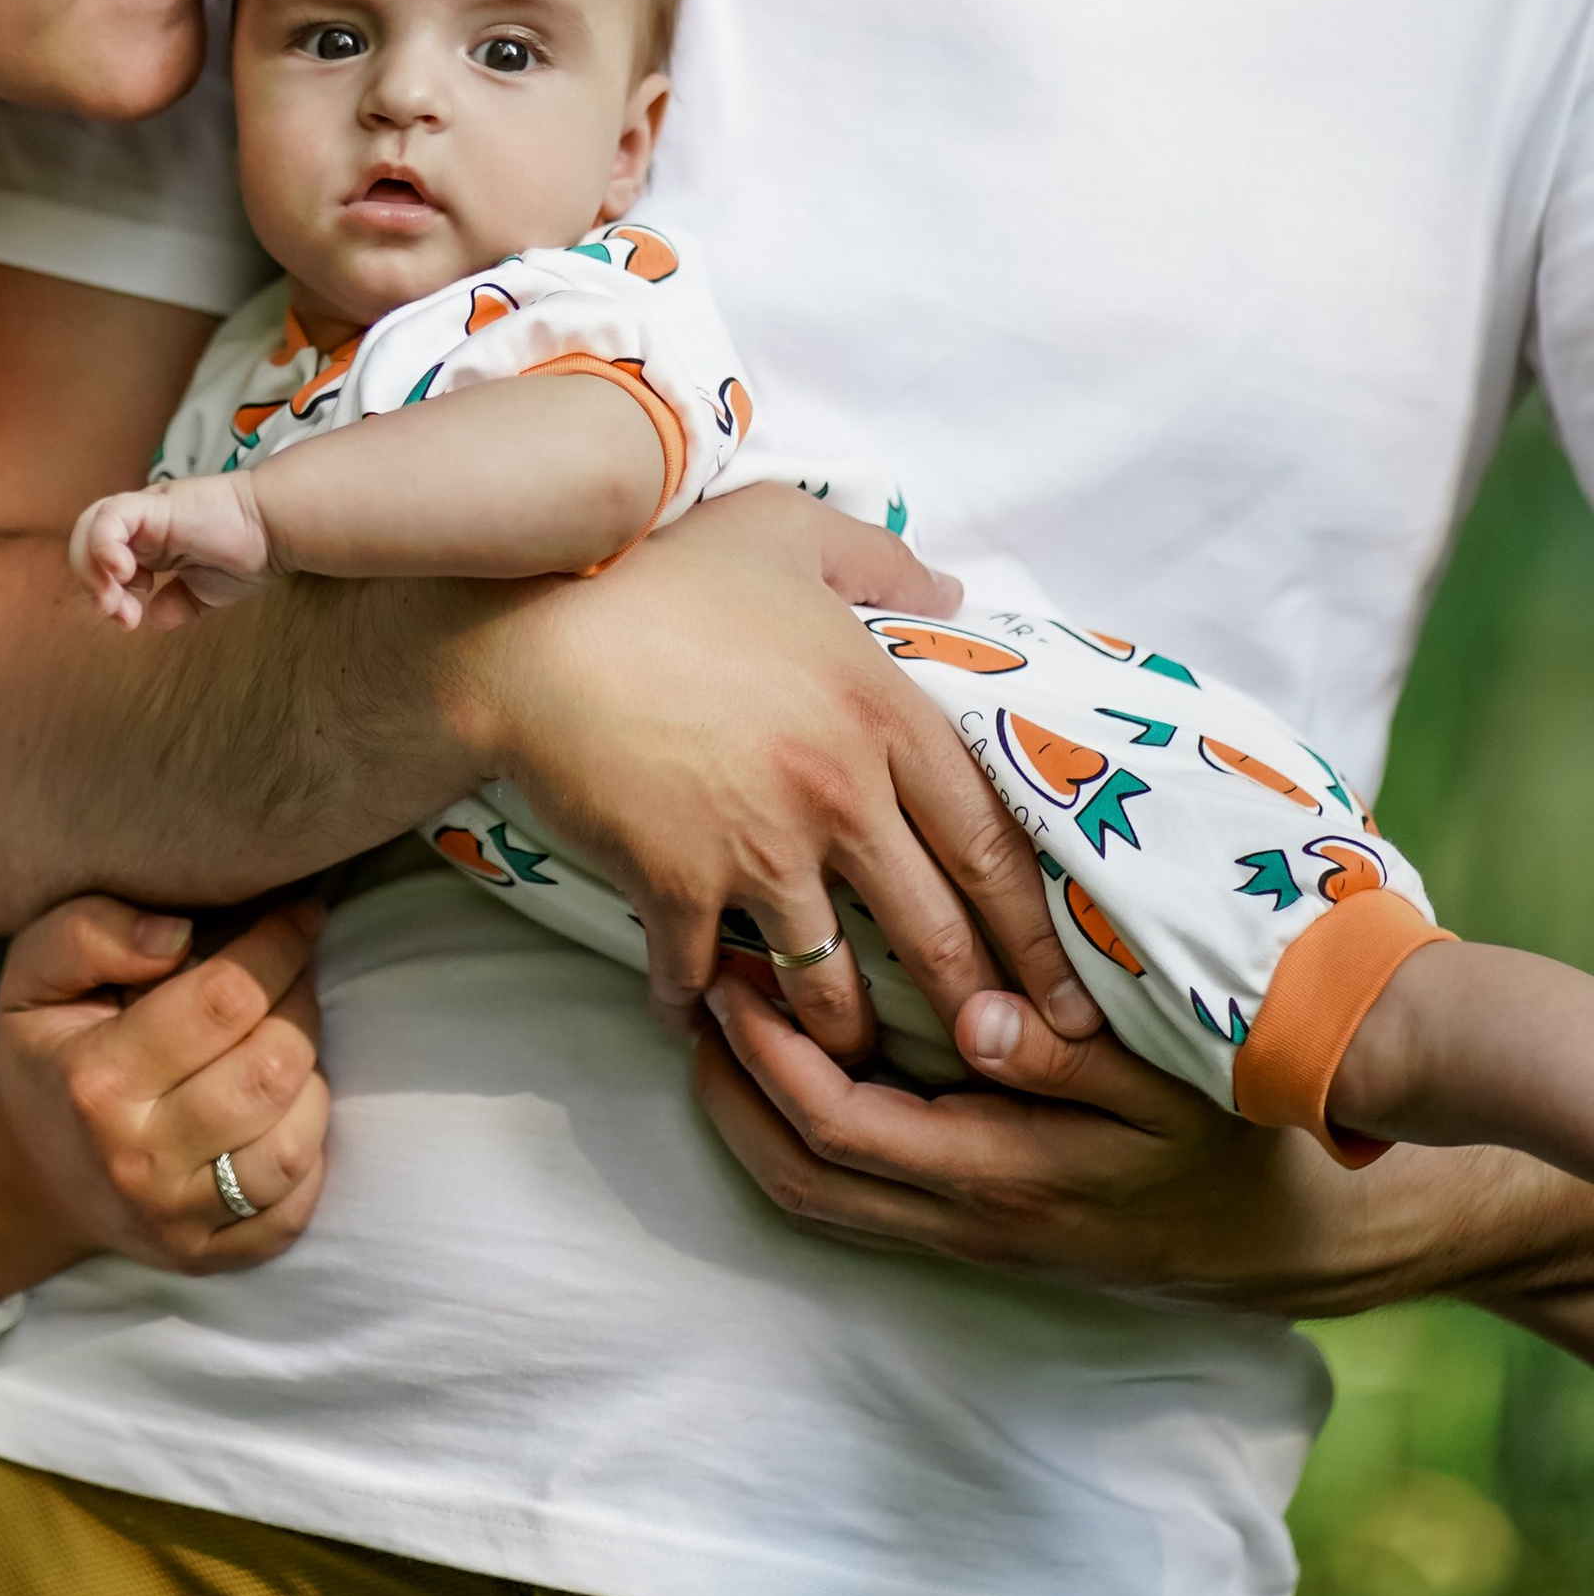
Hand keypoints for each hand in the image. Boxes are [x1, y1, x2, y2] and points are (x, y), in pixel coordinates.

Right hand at [0, 893, 328, 1290]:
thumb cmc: (47, 1052)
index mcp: (96, 1080)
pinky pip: (295, 1205)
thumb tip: (179, 932)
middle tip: (287, 973)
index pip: (226, 999)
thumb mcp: (34, 975)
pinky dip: (308, 1148)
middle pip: (272, 1066)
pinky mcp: (209, 1257)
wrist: (24, 1172)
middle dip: (299, 1001)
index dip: (277, 944)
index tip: (297, 913)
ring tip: (281, 1038)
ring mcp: (177, 1219)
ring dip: (309, 1074)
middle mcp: (139, 1159)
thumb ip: (92, 932)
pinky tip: (282, 1107)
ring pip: (296, 1139)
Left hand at [70, 474, 275, 628]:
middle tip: (118, 615)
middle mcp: (141, 523)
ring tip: (115, 600)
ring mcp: (145, 510)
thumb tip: (153, 618)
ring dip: (92, 570)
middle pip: (85, 543)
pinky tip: (122, 572)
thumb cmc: (248, 554)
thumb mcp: (202, 591)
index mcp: (149, 542)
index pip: (101, 561)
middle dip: (91, 584)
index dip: (103, 593)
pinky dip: (104, 545)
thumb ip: (176, 603)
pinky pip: (110, 516)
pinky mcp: (153, 503)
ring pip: (90, 526)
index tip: (129, 620)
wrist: (274, 533)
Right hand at [462, 482, 1101, 1053]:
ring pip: (833, 983)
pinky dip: (700, 1009)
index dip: (1037, 931)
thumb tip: (954, 596)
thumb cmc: (655, 569)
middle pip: (935, 936)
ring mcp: (757, 849)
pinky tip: (694, 1018)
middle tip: (1000, 1066)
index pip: (991, 842)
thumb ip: (881, 560)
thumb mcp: (783, 529)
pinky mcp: (676, 888)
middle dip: (977, 1014)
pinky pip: (704, 981)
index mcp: (880, 712)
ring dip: (844, 1032)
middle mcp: (838, 792)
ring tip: (847, 1058)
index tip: (1068, 996)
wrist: (528, 627)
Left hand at [695, 960, 1588, 1320]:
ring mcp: (971, 1232)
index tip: (729, 978)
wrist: (1299, 1239)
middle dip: (728, 1091)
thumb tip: (976, 1022)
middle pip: (801, 1179)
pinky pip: (856, 1192)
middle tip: (691, 990)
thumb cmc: (1238, 1138)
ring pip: (818, 1196)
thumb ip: (1071, 1052)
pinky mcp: (977, 1225)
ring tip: (721, 1014)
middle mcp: (972, 1220)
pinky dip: (800, 1130)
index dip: (770, 1062)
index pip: (846, 1131)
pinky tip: (791, 1057)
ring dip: (752, 1112)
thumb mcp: (1172, 1083)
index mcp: (1008, 1180)